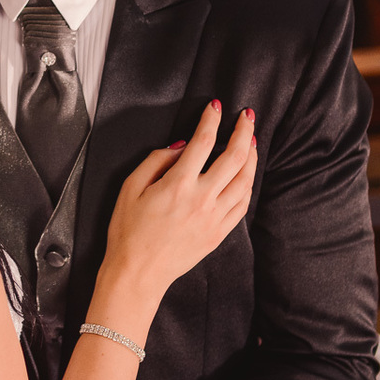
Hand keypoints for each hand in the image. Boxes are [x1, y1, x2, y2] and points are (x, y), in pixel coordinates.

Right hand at [102, 101, 256, 293]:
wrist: (137, 273)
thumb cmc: (128, 232)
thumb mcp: (129, 188)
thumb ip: (156, 160)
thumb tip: (181, 145)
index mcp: (177, 185)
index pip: (203, 141)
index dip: (211, 120)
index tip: (214, 107)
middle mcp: (202, 199)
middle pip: (235, 157)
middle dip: (243, 131)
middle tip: (246, 116)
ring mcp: (214, 217)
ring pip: (245, 180)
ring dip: (252, 156)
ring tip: (251, 141)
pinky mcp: (219, 233)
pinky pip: (243, 204)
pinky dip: (248, 184)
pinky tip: (246, 175)